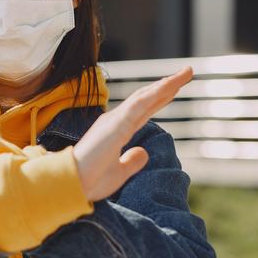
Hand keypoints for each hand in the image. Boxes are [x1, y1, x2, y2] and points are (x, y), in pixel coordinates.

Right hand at [73, 66, 193, 201]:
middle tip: (187, 72)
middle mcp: (115, 121)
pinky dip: (155, 94)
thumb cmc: (89, 181)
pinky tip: (170, 85)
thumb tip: (144, 151)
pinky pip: (139, 105)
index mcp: (116, 131)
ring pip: (144, 97)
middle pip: (146, 98)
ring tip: (186, 73)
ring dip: (166, 84)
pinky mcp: (116, 125)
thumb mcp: (118, 173)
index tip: (176, 89)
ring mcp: (115, 120)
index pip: (143, 110)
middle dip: (167, 85)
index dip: (160, 98)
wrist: (70, 185)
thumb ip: (131, 161)